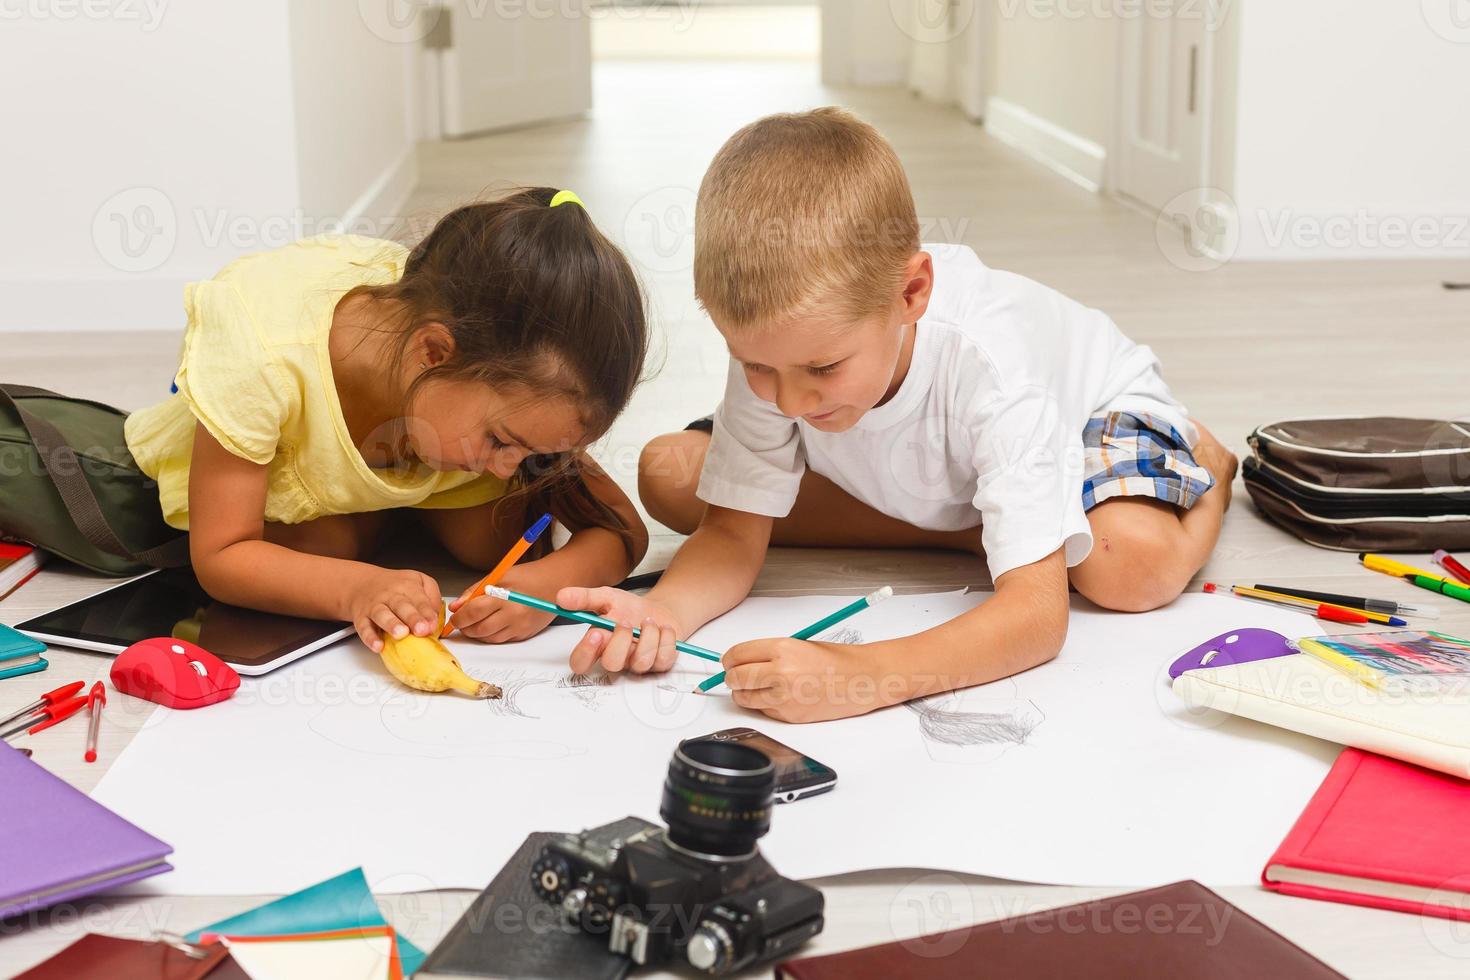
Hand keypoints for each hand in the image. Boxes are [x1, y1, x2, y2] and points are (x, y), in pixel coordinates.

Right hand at [350, 568, 442, 653]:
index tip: (433, 625)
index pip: (420, 600)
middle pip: (402, 606)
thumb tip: (436, 615)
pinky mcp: (361, 618)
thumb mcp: (418, 581)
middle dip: (413, 618)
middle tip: (421, 630)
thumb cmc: (396, 586)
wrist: (363, 583)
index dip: (427, 614)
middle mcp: (390, 596)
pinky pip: (363, 628)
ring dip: (391, 625)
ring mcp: (375, 607)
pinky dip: (370, 638)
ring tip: (401, 634)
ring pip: (382, 615)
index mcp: (407, 586)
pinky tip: (378, 646)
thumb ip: (432, 595)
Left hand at [446, 565, 556, 643]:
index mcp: (505, 597)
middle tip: (461, 622)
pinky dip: (491, 635)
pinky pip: (502, 640)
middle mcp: (514, 614)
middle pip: (479, 629)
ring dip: (477, 633)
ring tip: (474, 623)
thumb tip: (455, 607)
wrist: (556, 583)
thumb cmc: (528, 576)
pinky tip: (490, 625)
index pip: (473, 612)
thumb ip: (474, 591)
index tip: (454, 617)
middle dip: (466, 628)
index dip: (459, 618)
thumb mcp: (499, 575)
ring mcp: (520, 626)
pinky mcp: (525, 634)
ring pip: (489, 638)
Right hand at [556, 586, 682, 674]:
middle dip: (620, 641)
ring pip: (640, 662)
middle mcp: (617, 659)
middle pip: (611, 664)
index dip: (585, 653)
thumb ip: (584, 598)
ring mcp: (638, 665)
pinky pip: (663, 659)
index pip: (580, 663)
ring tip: (649, 621)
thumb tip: (561, 597)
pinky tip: (663, 628)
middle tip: (626, 622)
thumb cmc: (630, 609)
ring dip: (647, 635)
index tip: (595, 634)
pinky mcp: (660, 665)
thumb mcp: (606, 598)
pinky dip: (666, 638)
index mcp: (598, 646)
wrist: (660, 611)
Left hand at [722, 637, 885, 722]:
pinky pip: (763, 712)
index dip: (729, 659)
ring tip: (756, 687)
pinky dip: (763, 706)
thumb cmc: (835, 660)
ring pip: (743, 699)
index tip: (729, 661)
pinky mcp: (790, 716)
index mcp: (782, 649)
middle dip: (732, 677)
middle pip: (734, 678)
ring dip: (744, 693)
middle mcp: (780, 673)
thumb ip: (768, 653)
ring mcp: (785, 697)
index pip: (736, 655)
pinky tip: (778, 697)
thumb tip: (740, 661)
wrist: (862, 679)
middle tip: (737, 675)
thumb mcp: (798, 645)